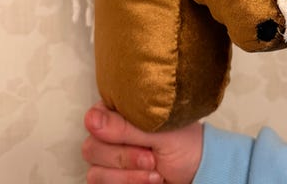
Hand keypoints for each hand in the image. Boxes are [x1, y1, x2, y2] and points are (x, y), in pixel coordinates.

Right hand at [82, 101, 202, 183]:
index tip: (134, 137)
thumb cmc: (182, 142)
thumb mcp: (160, 131)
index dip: (108, 130)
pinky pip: (100, 183)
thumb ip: (125, 126)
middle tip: (151, 157)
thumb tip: (90, 118)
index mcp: (121, 111)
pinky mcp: (111, 178)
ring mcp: (109, 157)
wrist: (195, 171)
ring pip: (95, 170)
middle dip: (125, 157)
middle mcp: (110, 133)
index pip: (94, 117)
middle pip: (92, 147)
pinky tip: (148, 180)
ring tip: (155, 170)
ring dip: (128, 174)